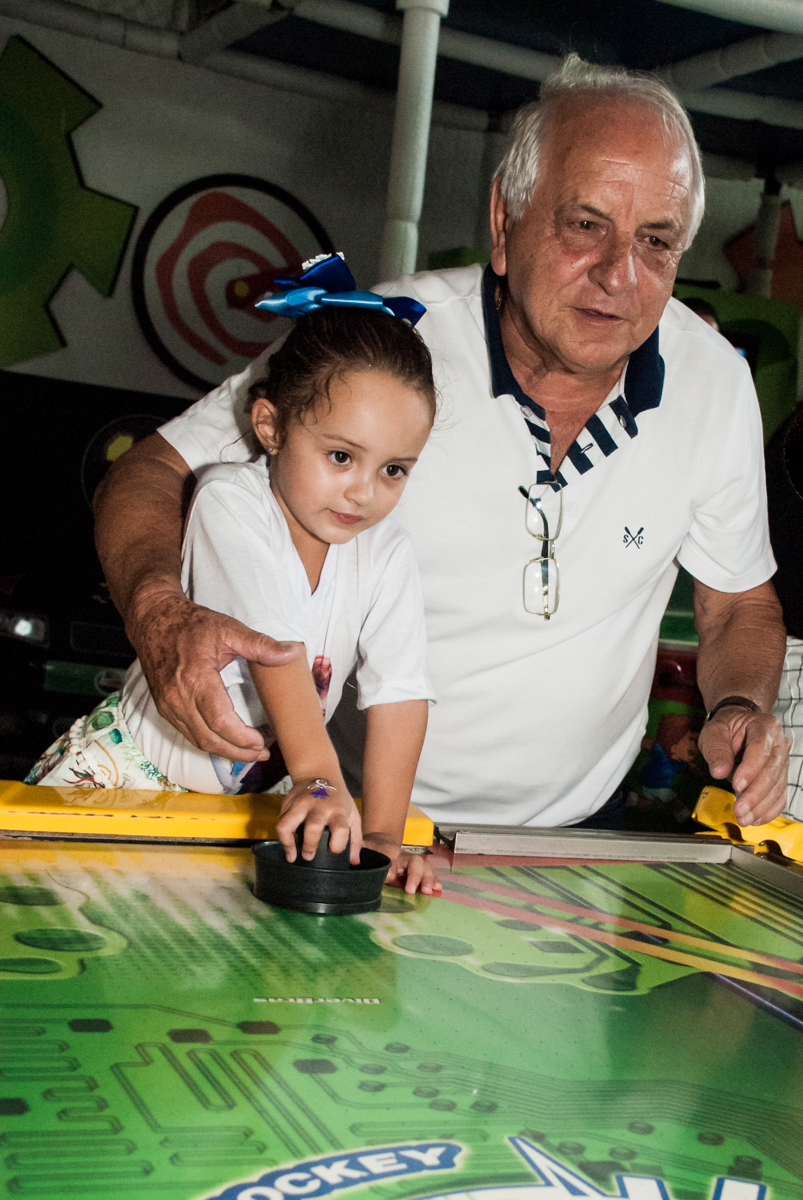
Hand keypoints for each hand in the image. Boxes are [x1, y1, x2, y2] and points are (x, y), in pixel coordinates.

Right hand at [129, 588, 298, 759]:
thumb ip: (260, 644)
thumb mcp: (228, 629)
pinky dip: (209, 742)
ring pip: (198, 741)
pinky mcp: (165, 708)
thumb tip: (290, 653)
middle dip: (238, 752)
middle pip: (210, 739)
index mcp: (196, 679)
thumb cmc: (190, 625)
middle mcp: (178, 698)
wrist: (153, 621)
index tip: (262, 741)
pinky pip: (188, 734)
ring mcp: (168, 706)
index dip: (242, 738)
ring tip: (250, 752)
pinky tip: (227, 742)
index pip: (220, 722)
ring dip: (225, 752)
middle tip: (262, 753)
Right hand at [275, 778, 361, 864]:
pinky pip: (281, 823)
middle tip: (309, 856)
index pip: (341, 829)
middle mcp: (320, 806)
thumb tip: (354, 862)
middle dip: (310, 845)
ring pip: (289, 823)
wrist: (319, 773)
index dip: (338, 845)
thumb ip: (355, 839)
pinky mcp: (288, 803)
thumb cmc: (338, 799)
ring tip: (294, 854)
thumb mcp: (352, 814)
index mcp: (338, 810)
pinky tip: (288, 847)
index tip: (333, 851)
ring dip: (289, 842)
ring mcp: (302, 804)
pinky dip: (282, 838)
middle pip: (313, 827)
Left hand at [363, 834, 441, 895]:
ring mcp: (411, 862)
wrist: (378, 843)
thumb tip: (387, 876)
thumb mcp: (365, 854)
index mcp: (388, 849)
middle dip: (414, 876)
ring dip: (427, 878)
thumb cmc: (371, 852)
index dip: (392, 869)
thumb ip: (370, 862)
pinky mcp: (416, 870)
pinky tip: (437, 889)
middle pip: (414, 861)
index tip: (390, 879)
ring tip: (428, 891)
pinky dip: (434, 880)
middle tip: (410, 890)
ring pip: (424, 866)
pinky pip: (427, 873)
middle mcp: (403, 855)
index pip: (392, 857)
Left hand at [698, 707, 789, 825]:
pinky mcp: (781, 777)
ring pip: (777, 787)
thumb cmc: (727, 728)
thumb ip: (715, 749)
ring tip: (743, 818)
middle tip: (739, 810)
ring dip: (760, 807)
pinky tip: (755, 819)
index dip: (750, 769)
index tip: (737, 785)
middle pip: (772, 771)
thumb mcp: (713, 732)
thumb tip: (719, 772)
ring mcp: (783, 761)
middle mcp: (779, 744)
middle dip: (755, 794)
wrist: (739, 727)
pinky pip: (780, 797)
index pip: (761, 749)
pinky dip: (768, 810)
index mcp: (765, 726)